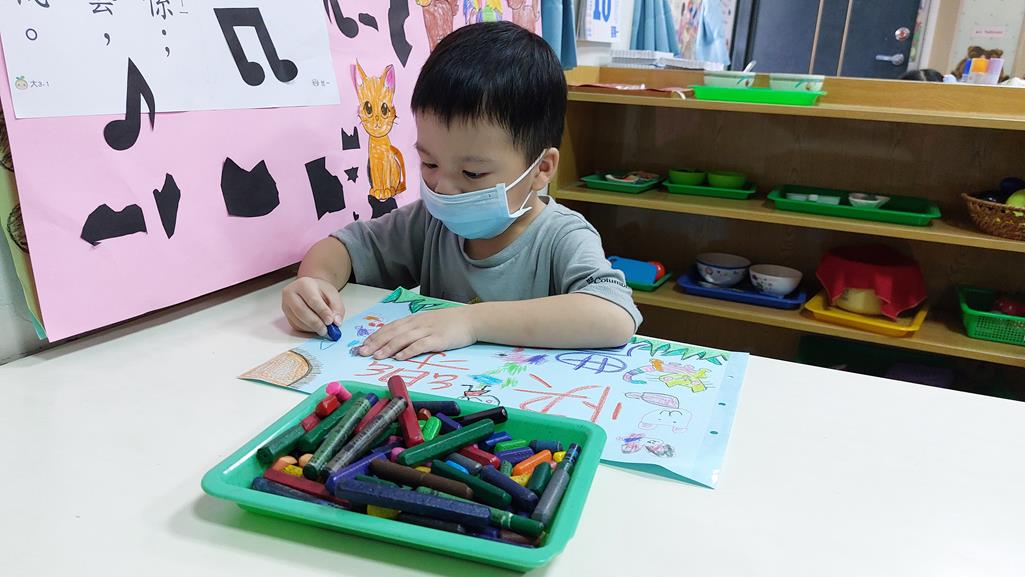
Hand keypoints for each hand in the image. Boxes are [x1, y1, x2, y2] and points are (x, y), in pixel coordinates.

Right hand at [281, 276, 344, 336]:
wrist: (310, 289)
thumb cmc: (321, 291)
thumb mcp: (333, 295)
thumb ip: (337, 308)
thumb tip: (336, 322)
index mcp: (304, 284)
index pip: (313, 299)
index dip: (322, 312)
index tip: (330, 321)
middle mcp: (291, 293)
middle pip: (301, 311)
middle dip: (315, 323)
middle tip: (326, 330)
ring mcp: (286, 304)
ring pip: (297, 320)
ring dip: (312, 328)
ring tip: (323, 329)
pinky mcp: (287, 315)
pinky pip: (296, 325)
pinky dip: (307, 330)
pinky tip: (315, 328)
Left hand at [358, 306, 476, 359]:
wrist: (471, 320)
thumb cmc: (451, 322)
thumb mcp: (429, 322)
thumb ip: (415, 329)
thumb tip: (398, 340)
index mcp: (415, 320)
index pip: (391, 327)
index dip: (376, 336)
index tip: (363, 344)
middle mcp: (418, 324)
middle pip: (393, 333)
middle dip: (376, 343)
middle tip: (362, 352)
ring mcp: (428, 331)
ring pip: (403, 339)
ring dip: (388, 348)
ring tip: (376, 356)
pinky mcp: (438, 339)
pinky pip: (420, 345)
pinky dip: (408, 351)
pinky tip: (399, 357)